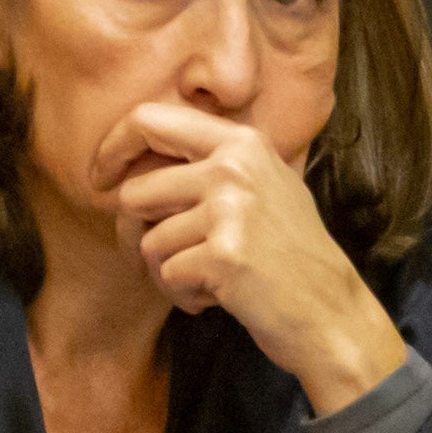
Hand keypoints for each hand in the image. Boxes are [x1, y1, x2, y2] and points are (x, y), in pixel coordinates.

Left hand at [101, 102, 407, 413]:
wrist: (331, 313)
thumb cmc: (291, 256)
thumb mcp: (265, 186)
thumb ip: (213, 162)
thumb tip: (133, 156)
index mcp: (241, 142)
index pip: (149, 119)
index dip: (113, 148)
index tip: (100, 177)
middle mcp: (234, 167)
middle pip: (135, 192)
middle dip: (139, 234)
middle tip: (166, 259)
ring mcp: (230, 210)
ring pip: (148, 242)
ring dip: (168, 273)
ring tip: (207, 282)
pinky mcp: (223, 255)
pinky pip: (167, 276)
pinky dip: (185, 296)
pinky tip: (219, 299)